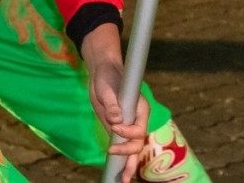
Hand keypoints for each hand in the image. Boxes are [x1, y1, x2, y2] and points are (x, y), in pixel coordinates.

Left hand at [80, 24, 149, 178]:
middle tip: (121, 172)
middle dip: (130, 157)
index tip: (114, 127)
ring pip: (133, 148)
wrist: (102, 72)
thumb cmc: (108, 76)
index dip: (128, 132)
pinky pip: (123, 145)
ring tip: (124, 179)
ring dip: (129, 164)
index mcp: (140, 108)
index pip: (139, 128)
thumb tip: (115, 120)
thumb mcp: (106, 88)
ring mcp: (128, 125)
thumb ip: (111, 104)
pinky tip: (118, 172)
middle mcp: (137, 119)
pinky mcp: (118, 128)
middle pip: (138, 142)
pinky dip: (121, 159)